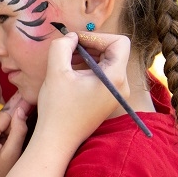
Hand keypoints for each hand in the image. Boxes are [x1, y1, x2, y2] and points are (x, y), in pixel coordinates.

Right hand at [31, 31, 131, 150]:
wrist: (57, 140)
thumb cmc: (57, 108)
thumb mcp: (55, 72)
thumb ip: (61, 46)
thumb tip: (70, 37)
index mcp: (115, 77)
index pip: (119, 42)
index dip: (96, 37)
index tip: (75, 42)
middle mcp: (122, 85)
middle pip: (113, 52)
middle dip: (90, 46)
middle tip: (67, 50)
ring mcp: (116, 94)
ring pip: (107, 63)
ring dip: (87, 57)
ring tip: (66, 63)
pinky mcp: (108, 100)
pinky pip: (103, 75)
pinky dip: (87, 69)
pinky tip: (70, 75)